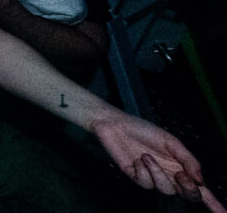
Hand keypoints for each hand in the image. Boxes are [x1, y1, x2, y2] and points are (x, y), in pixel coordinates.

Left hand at [87, 109, 224, 207]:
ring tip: (147, 156)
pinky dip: (143, 170)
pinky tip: (137, 159)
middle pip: (187, 195)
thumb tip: (201, 180)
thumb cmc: (144, 131)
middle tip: (182, 175)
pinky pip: (146, 183)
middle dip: (189, 190)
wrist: (116, 124)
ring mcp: (153, 178)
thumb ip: (188, 160)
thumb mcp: (170, 142)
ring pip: (165, 190)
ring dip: (158, 173)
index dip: (214, 204)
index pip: (201, 189)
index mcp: (181, 167)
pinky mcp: (136, 178)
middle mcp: (169, 176)